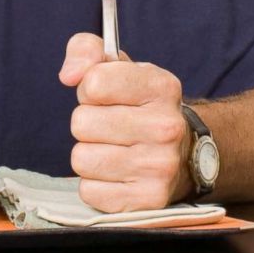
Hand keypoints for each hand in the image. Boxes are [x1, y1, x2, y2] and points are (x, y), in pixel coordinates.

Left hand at [57, 33, 191, 211]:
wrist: (184, 155)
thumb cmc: (140, 107)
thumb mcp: (119, 67)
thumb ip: (86, 51)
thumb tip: (69, 74)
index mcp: (162, 87)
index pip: (94, 83)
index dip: (89, 89)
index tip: (104, 95)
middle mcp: (166, 127)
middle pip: (82, 122)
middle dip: (88, 123)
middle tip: (111, 126)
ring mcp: (160, 167)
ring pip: (81, 159)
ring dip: (90, 154)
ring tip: (115, 149)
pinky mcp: (148, 201)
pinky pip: (89, 191)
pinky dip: (96, 184)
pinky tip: (118, 174)